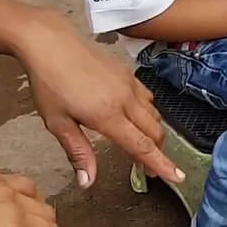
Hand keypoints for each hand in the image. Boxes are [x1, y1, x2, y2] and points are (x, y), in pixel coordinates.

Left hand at [13, 12, 183, 189]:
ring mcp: (129, 84)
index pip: (141, 146)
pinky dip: (148, 114)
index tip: (177, 177)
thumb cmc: (49, 85)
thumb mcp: (57, 123)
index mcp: (107, 116)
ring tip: (142, 146)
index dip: (160, 164)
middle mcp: (125, 100)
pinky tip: (135, 118)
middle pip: (154, 132)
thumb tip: (88, 182)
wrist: (52, 43)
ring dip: (153, 133)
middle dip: (158, 152)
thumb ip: (78, 153)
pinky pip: (148, 98)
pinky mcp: (128, 74)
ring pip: (154, 115)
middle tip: (150, 170)